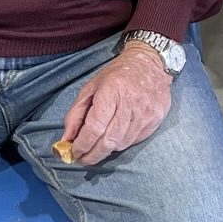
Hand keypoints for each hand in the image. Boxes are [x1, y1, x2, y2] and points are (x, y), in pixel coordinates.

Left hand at [59, 44, 173, 165]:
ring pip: (122, 144)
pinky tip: (116, 136)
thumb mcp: (91, 87)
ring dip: (107, 149)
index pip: (94, 128)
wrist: (150, 62)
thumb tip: (66, 140)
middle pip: (108, 142)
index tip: (74, 152)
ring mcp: (146, 113)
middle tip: (83, 159)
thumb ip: (76, 114)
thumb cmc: (117, 74)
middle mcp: (130, 104)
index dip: (82, 145)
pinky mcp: (156, 119)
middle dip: (93, 155)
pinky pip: (135, 140)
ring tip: (99, 146)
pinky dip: (122, 143)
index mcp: (111, 92)